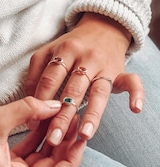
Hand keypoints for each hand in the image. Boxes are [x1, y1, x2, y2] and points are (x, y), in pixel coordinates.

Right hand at [0, 98, 85, 166]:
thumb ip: (29, 109)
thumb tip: (53, 104)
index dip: (71, 157)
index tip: (80, 138)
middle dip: (62, 146)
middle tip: (72, 122)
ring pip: (37, 162)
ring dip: (48, 142)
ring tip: (59, 120)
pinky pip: (24, 156)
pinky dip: (34, 142)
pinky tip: (41, 124)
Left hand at [24, 12, 143, 145]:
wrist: (101, 27)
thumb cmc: (70, 45)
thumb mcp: (48, 52)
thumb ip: (36, 73)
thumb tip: (31, 100)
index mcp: (64, 52)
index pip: (50, 79)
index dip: (40, 101)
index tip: (34, 124)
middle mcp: (84, 58)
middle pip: (72, 89)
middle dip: (62, 115)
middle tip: (54, 138)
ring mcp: (104, 65)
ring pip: (98, 91)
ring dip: (92, 114)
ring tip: (84, 135)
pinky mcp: (120, 70)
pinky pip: (131, 80)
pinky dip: (136, 93)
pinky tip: (135, 109)